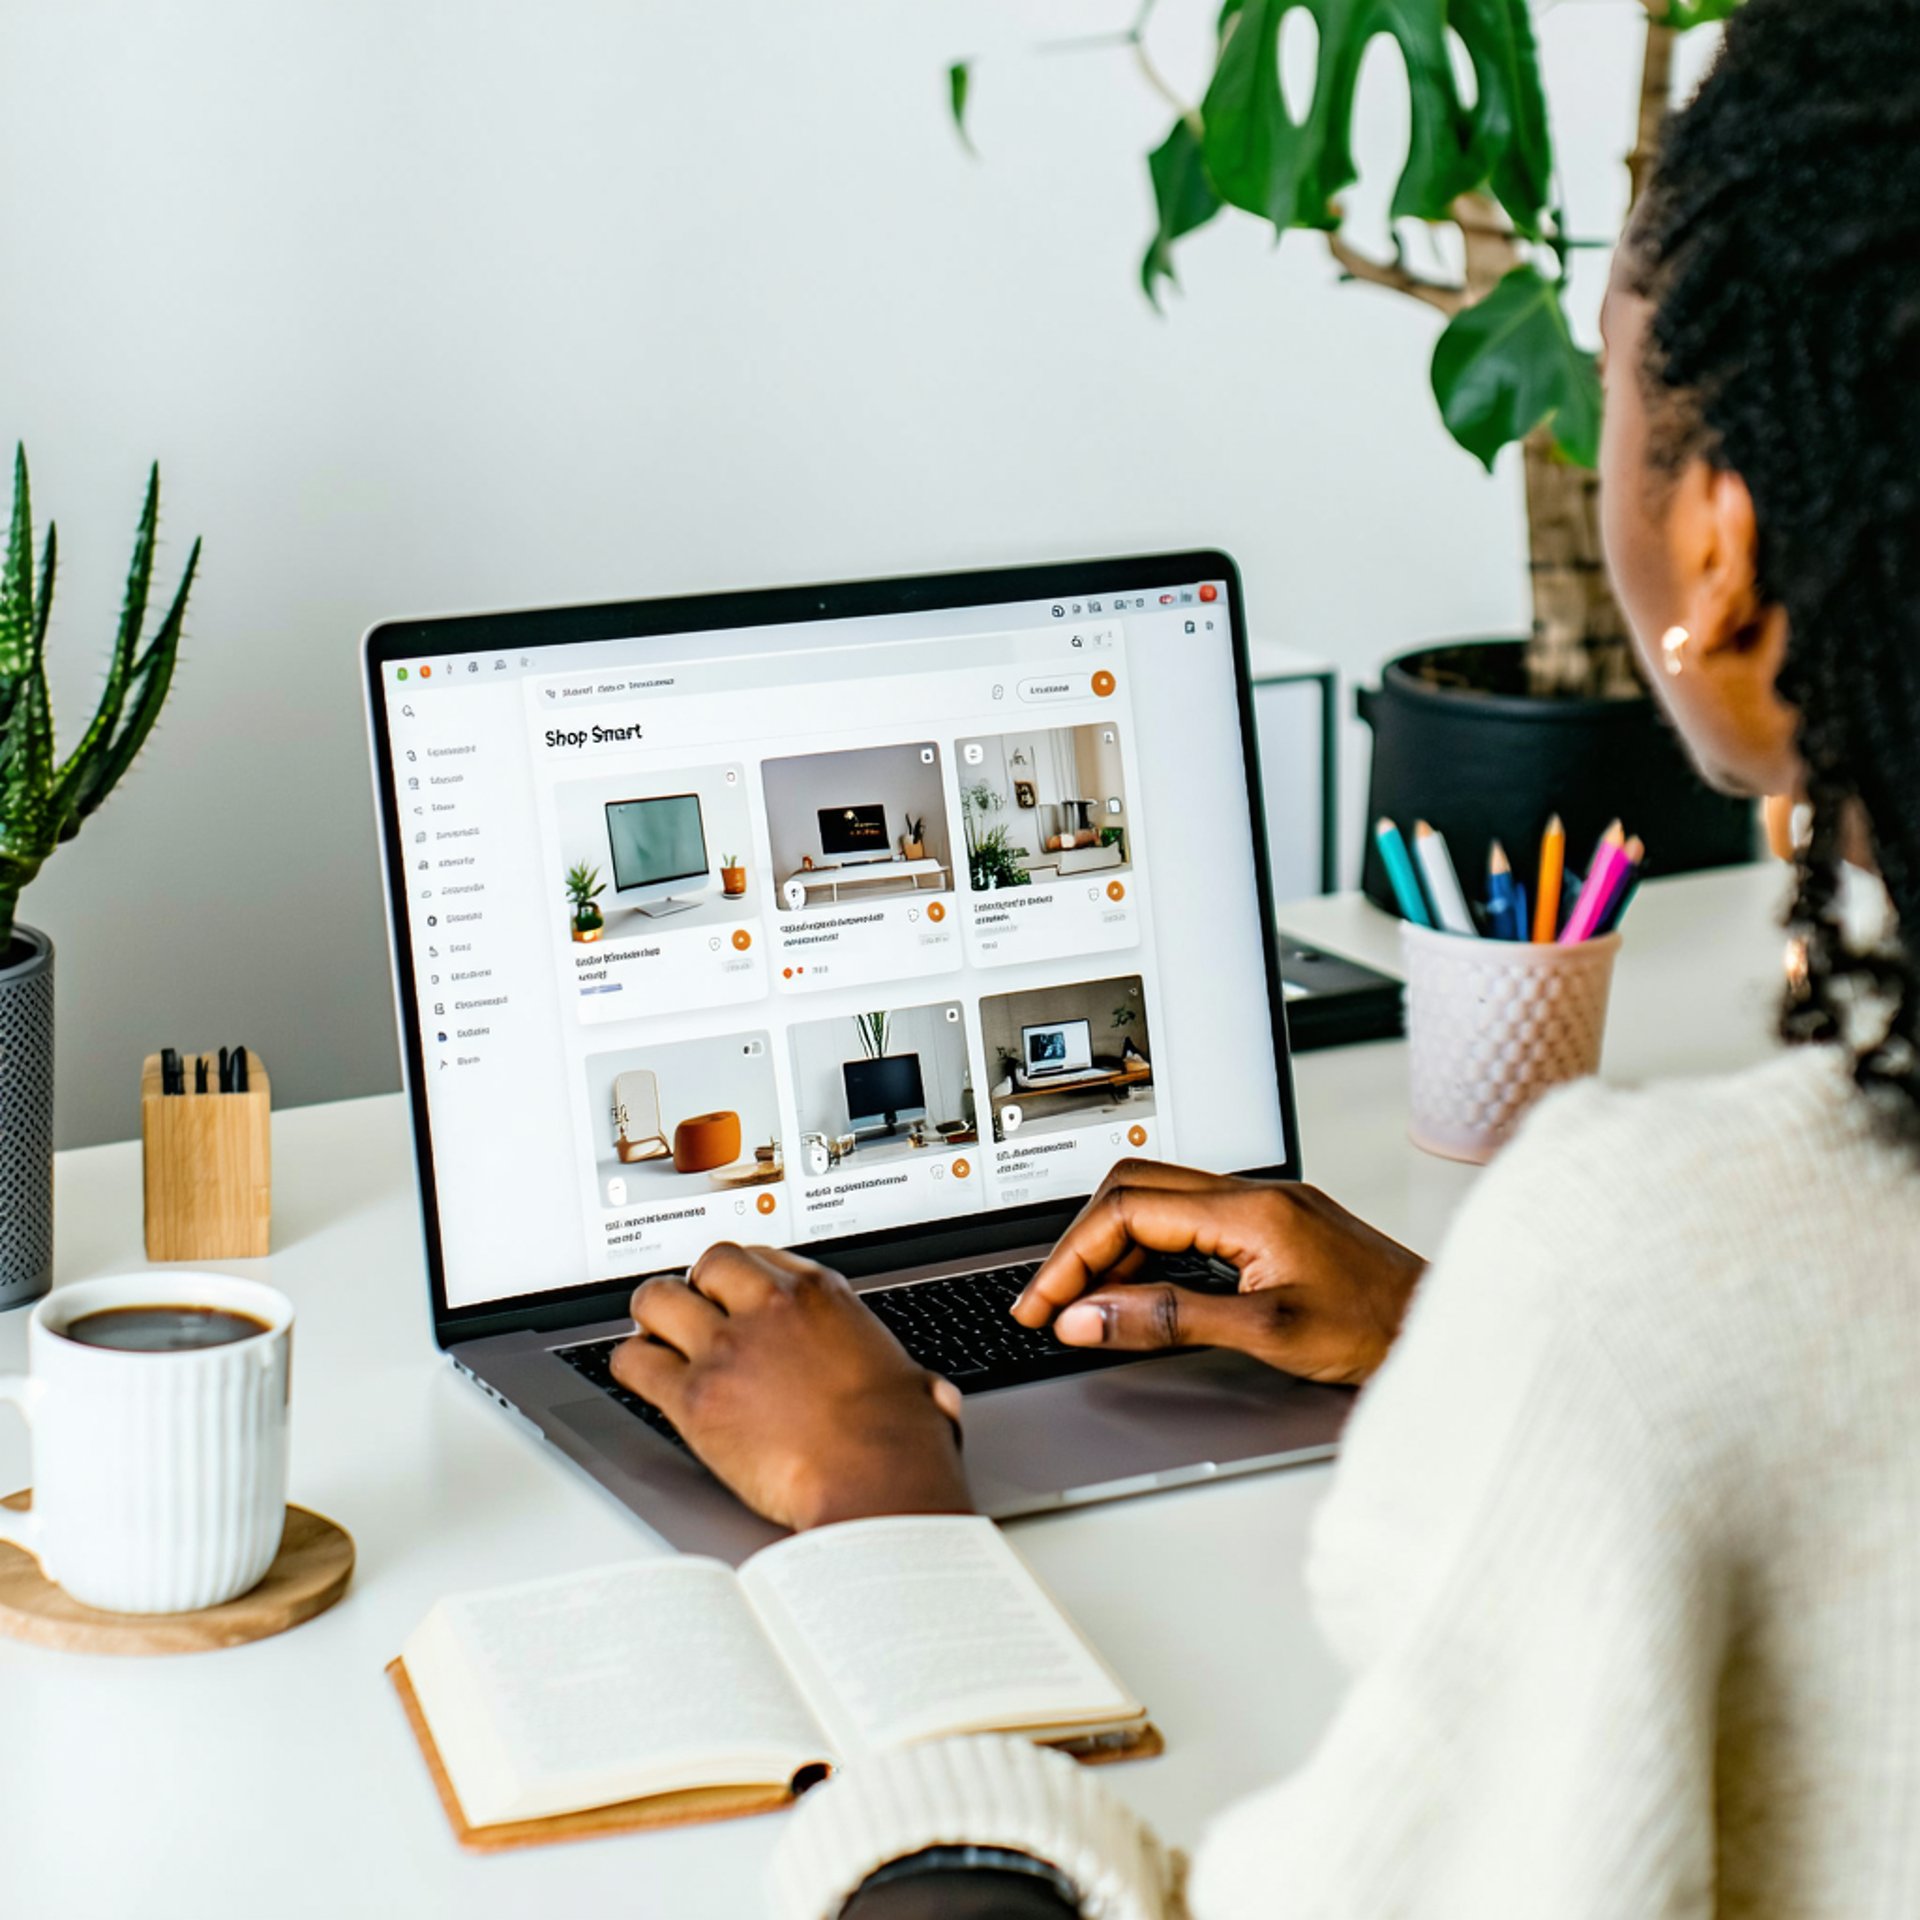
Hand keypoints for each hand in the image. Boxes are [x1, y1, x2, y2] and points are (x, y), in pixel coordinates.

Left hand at [609, 1244, 971, 1531]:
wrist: (875, 1479)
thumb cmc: (900, 1438)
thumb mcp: (911, 1381)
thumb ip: (902, 1377)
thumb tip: (927, 1396)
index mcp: (821, 1295)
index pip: (760, 1256)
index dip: (742, 1277)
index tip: (735, 1293)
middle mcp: (769, 1308)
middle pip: (707, 1264)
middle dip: (696, 1287)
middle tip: (692, 1313)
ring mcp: (727, 1348)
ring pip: (658, 1299)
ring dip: (653, 1316)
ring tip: (655, 1335)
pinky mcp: (695, 1397)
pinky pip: (636, 1362)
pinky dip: (632, 1365)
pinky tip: (640, 1374)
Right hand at [1012, 1160, 1424, 1385]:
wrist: (1449, 1332)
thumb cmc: (1381, 1331)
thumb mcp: (1265, 1334)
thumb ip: (1168, 1320)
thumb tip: (1090, 1317)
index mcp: (1250, 1208)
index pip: (1128, 1210)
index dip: (1072, 1257)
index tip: (1043, 1304)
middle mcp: (1253, 1194)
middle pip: (1132, 1191)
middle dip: (1079, 1245)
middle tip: (1050, 1302)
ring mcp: (1263, 1208)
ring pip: (1157, 1204)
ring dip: (1111, 1249)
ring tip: (1086, 1308)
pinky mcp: (1272, 1228)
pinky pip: (1187, 1223)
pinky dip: (1148, 1256)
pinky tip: (1140, 1296)